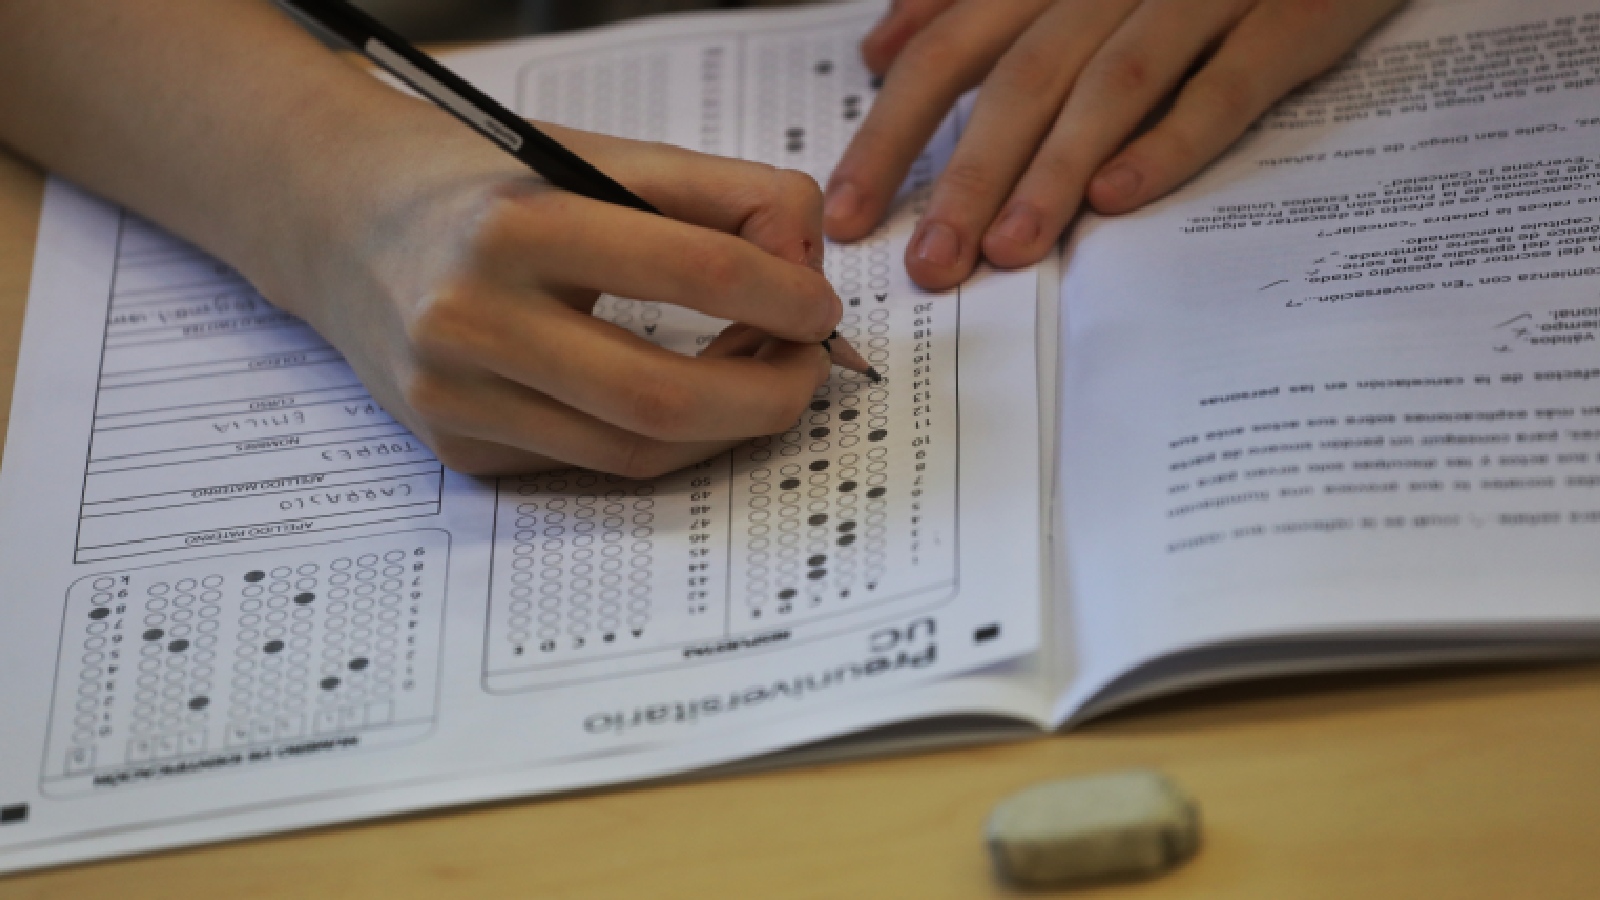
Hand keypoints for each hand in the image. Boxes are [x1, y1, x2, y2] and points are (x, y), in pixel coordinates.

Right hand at [272, 115, 839, 476]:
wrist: (344, 225)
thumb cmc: (488, 184)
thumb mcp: (595, 156)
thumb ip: (716, 194)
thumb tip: (805, 260)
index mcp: (516, 222)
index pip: (694, 269)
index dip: (783, 295)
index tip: (820, 305)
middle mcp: (472, 318)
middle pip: (663, 393)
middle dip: (767, 393)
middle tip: (810, 370)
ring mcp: (457, 398)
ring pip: (635, 449)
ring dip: (726, 427)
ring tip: (759, 380)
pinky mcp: (458, 448)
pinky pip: (592, 463)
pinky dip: (662, 441)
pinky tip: (687, 403)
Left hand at [823, 0, 1405, 289]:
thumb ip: (973, 0)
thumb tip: (883, 46)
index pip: (952, 49)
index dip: (894, 131)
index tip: (852, 212)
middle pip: (1022, 78)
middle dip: (965, 175)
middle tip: (929, 262)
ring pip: (1113, 84)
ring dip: (1054, 170)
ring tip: (1008, 251)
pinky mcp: (1294, 15)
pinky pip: (1228, 84)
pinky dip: (1173, 138)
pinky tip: (1121, 197)